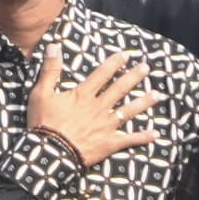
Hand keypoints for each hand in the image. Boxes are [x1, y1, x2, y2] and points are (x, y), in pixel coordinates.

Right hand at [27, 38, 155, 167]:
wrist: (50, 152)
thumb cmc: (43, 123)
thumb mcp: (41, 93)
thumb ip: (50, 70)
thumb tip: (54, 47)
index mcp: (84, 95)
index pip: (102, 74)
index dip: (114, 63)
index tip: (126, 55)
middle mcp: (99, 107)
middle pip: (120, 89)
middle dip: (134, 77)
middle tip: (146, 68)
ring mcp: (106, 125)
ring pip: (129, 111)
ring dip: (144, 102)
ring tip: (157, 94)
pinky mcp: (109, 143)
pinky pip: (129, 139)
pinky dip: (142, 137)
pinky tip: (155, 133)